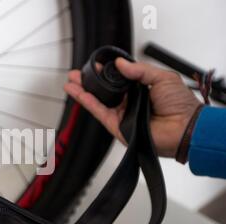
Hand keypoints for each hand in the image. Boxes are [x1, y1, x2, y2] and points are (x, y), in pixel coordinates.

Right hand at [64, 58, 201, 157]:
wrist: (184, 128)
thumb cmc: (180, 105)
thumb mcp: (162, 77)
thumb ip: (139, 70)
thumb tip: (120, 63)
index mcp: (142, 89)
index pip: (118, 78)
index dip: (106, 71)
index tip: (96, 64)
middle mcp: (130, 102)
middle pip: (104, 90)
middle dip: (89, 81)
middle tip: (76, 74)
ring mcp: (122, 114)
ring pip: (98, 101)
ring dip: (83, 91)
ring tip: (71, 82)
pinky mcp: (117, 126)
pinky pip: (99, 112)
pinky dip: (87, 102)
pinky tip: (78, 93)